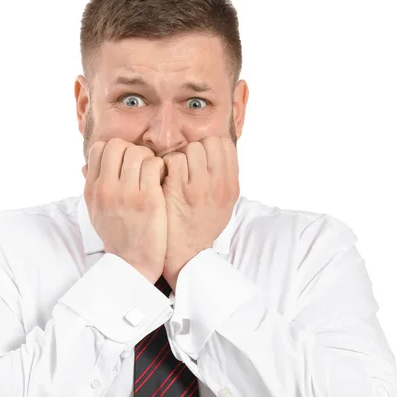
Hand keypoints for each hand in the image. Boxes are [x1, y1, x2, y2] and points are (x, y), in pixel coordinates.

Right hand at [82, 138, 167, 283]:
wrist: (132, 264)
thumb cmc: (117, 235)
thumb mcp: (96, 211)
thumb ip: (92, 186)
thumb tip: (85, 166)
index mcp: (92, 190)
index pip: (99, 148)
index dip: (115, 150)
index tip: (125, 163)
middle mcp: (106, 189)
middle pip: (117, 145)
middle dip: (132, 150)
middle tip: (141, 166)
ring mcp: (127, 194)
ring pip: (137, 152)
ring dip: (148, 159)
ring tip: (153, 173)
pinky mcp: (148, 200)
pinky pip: (154, 165)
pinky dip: (160, 168)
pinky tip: (161, 180)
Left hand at [161, 137, 239, 291]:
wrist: (186, 254)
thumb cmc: (202, 225)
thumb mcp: (224, 204)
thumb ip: (223, 177)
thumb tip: (216, 151)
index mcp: (231, 186)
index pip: (225, 145)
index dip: (210, 147)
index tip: (201, 160)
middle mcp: (219, 185)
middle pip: (209, 142)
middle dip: (195, 150)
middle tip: (187, 166)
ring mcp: (199, 186)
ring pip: (192, 148)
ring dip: (180, 156)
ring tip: (176, 173)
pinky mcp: (178, 190)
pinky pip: (174, 159)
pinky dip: (166, 165)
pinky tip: (165, 178)